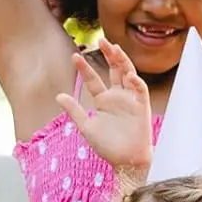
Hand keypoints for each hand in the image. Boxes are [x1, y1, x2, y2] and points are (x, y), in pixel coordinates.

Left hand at [56, 41, 152, 172]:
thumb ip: (74, 111)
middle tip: (101, 40)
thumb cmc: (107, 146)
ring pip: (128, 73)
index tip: (75, 56)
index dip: (85, 68)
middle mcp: (118, 96)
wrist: (126, 161)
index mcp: (103, 100)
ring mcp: (130, 100)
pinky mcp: (142, 107)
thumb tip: (58, 95)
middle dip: (109, 55)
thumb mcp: (86, 127)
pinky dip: (136, 82)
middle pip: (114, 69)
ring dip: (122, 60)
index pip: (94, 79)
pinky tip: (128, 75)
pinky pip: (140, 90)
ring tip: (114, 47)